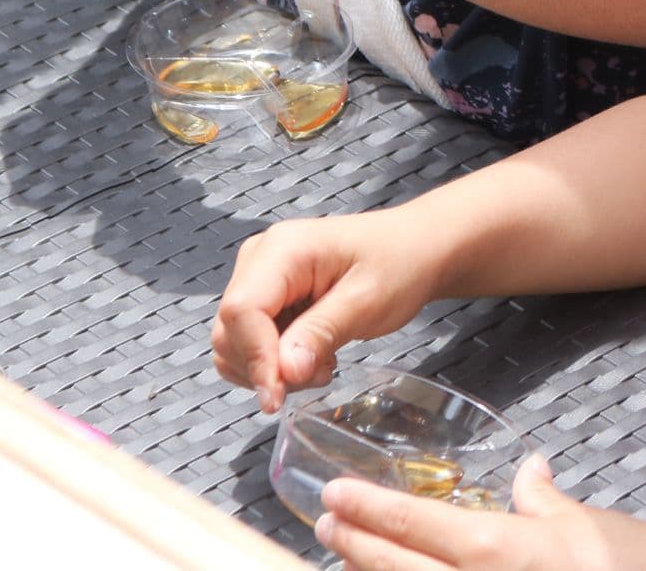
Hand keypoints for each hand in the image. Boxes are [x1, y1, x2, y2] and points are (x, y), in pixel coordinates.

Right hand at [211, 208, 443, 413]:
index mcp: (283, 249)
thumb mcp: (367, 300)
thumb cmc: (399, 262)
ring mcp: (260, 278)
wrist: (414, 249)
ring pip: (234, 343)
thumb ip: (321, 333)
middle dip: (267, 367)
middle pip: (230, 330)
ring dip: (271, 369)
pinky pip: (250, 342)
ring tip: (321, 364)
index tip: (277, 396)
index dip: (254, 358)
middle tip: (320, 374)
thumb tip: (283, 373)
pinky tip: (312, 356)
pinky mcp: (267, 297)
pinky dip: (274, 362)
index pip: (241, 310)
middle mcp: (261, 259)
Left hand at [315, 456, 645, 570]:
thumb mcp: (583, 522)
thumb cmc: (630, 561)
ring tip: (347, 559)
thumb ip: (543, 501)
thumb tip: (528, 473)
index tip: (335, 494)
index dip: (368, 509)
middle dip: (354, 546)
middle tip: (327, 523)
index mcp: (502, 550)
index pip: (417, 525)